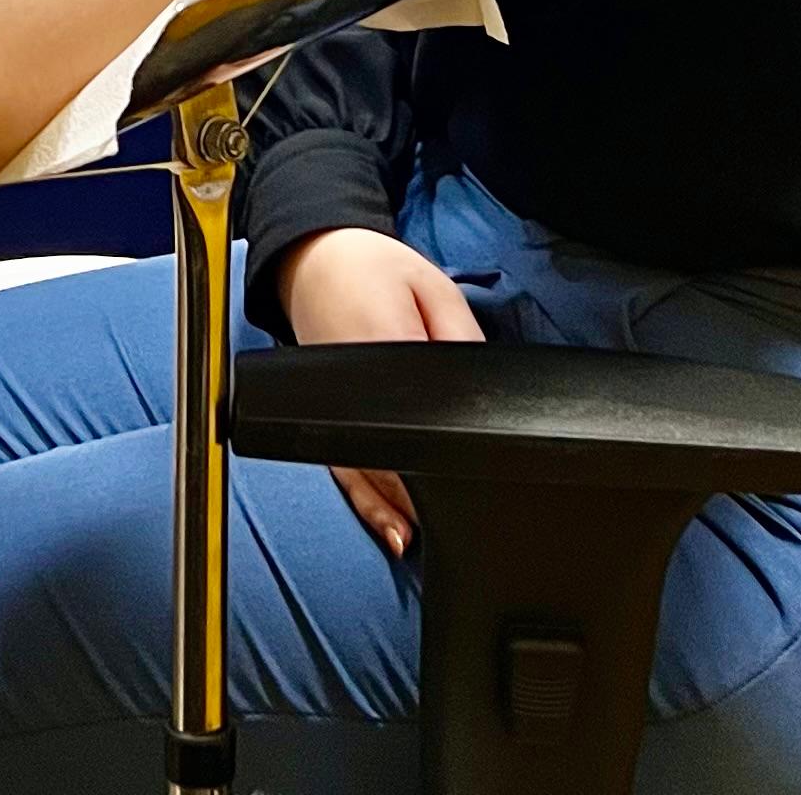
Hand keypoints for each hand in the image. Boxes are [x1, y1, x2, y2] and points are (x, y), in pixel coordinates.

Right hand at [271, 227, 483, 556]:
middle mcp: (348, 390)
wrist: (314, 256)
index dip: (445, 456)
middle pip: (390, 457)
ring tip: (423, 544)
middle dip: (426, 491)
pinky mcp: (322, 415)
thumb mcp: (434, 290)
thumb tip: (486, 393)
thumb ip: (462, 339)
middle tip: (461, 523)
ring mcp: (330, 407)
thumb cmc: (375, 268)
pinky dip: (368, 503)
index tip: (471, 481)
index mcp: (381, 349)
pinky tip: (392, 530)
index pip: (418, 417)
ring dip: (396, 511)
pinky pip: (344, 470)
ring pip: (364, 475)